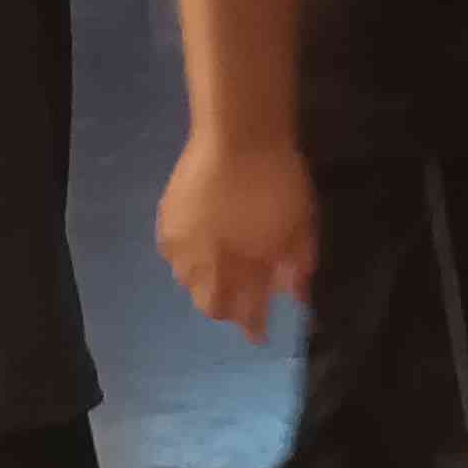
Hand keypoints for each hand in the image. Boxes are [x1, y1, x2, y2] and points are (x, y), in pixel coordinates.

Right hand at [158, 133, 319, 341]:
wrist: (238, 133)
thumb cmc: (277, 180)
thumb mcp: (301, 225)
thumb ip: (296, 265)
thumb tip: (295, 297)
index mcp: (242, 269)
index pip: (244, 314)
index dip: (252, 327)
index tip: (259, 334)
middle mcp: (205, 265)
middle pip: (209, 303)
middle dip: (225, 307)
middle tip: (240, 298)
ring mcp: (181, 242)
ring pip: (187, 281)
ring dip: (204, 284)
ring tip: (218, 271)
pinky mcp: (166, 219)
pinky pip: (171, 253)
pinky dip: (184, 258)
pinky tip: (196, 247)